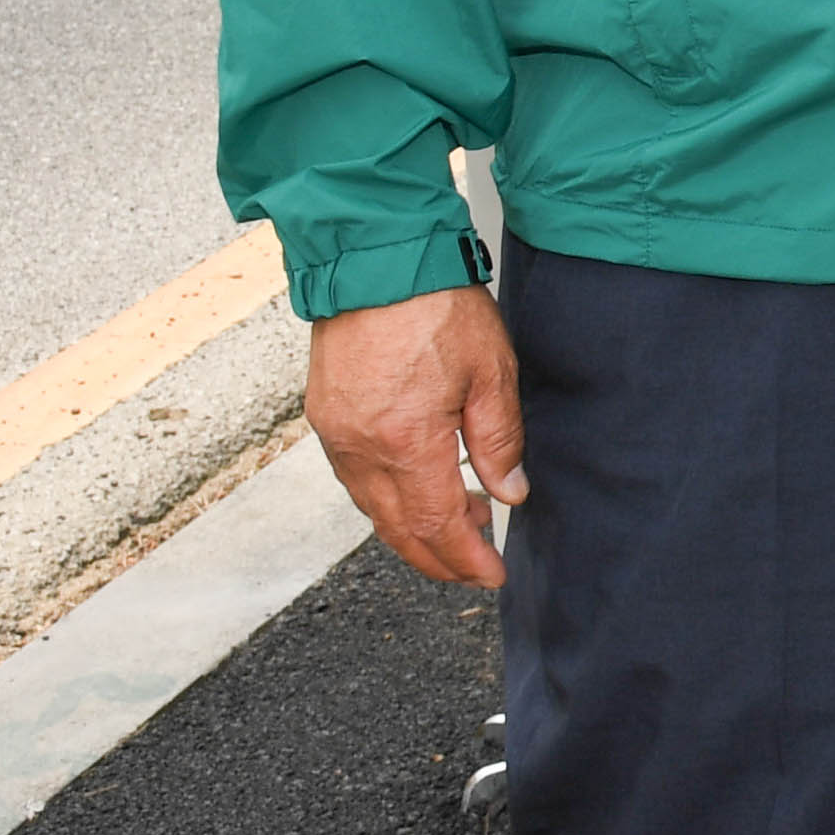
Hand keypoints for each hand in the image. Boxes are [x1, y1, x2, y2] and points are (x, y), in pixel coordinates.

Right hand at [308, 284, 524, 587]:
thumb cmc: (436, 305)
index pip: (438, 526)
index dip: (465, 559)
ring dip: (414, 528)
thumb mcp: (491, 371)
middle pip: (398, 530)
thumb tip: (510, 494)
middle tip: (476, 563)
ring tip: (463, 522)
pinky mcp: (325, 417)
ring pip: (373, 509)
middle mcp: (360, 449)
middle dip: (439, 557)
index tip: (491, 575)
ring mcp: (336, 435)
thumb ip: (500, 440)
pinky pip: (355, 479)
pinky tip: (420, 488)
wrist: (376, 259)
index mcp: (406, 442)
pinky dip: (389, 498)